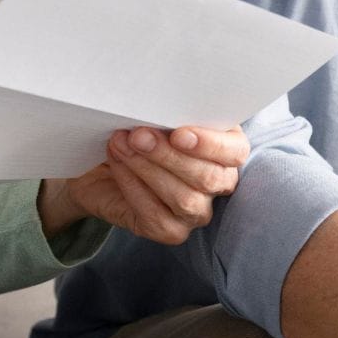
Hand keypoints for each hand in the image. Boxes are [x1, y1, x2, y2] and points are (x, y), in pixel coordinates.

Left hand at [39, 126, 249, 243]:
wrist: (102, 162)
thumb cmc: (138, 131)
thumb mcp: (155, 115)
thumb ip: (167, 113)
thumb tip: (159, 107)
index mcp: (226, 148)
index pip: (235, 151)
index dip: (211, 144)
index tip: (179, 133)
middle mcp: (219, 182)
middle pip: (209, 177)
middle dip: (170, 156)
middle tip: (138, 135)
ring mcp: (197, 211)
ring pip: (185, 199)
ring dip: (148, 169)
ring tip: (121, 145)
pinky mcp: (171, 230)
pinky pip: (158, 217)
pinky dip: (133, 187)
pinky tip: (118, 165)